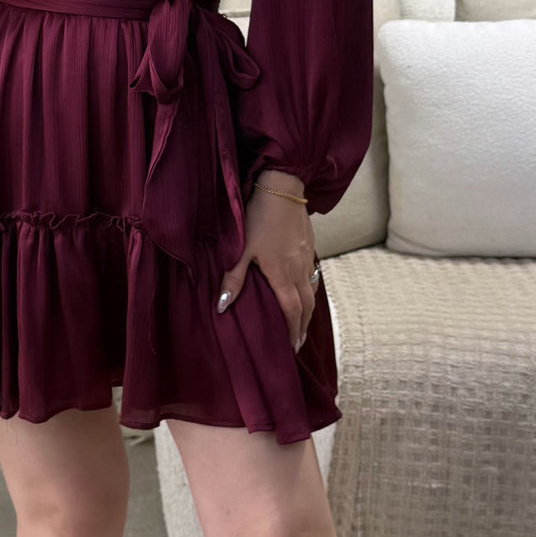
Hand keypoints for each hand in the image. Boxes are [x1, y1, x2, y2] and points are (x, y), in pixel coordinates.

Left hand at [216, 188, 317, 352]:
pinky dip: (310, 290)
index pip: (292, 311)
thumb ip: (233, 278)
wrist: (283, 189)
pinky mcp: (310, 246)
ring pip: (312, 291)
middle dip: (303, 327)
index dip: (293, 331)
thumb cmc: (258, 218)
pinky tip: (304, 291)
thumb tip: (222, 307)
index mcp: (282, 274)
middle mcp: (299, 270)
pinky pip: (313, 275)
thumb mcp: (241, 249)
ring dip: (308, 311)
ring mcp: (307, 258)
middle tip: (298, 343)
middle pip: (307, 306)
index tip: (292, 347)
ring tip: (302, 324)